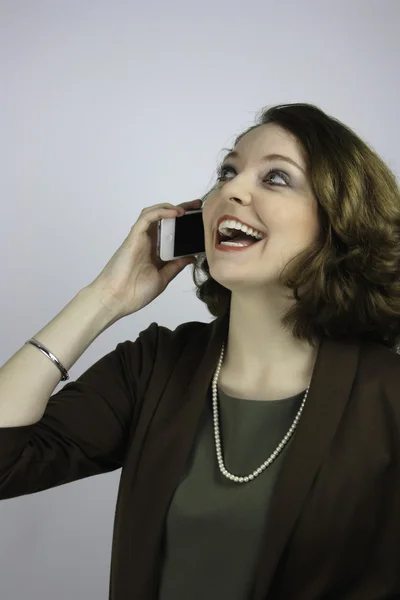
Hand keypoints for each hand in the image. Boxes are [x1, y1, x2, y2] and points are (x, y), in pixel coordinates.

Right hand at [86, 199, 202, 318]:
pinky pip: (146, 217)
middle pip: (164, 219)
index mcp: (155, 252)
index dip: (184, 224)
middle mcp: (148, 242)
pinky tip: (175, 213)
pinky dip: (160, 212)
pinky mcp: (134, 236)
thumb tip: (191, 257)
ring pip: (154, 213)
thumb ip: (176, 266)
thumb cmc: (135, 292)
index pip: (171, 232)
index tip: (199, 220)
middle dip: (180, 210)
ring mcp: (140, 238)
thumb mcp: (163, 278)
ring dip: (170, 208)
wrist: (116, 299)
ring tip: (187, 208)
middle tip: (197, 206)